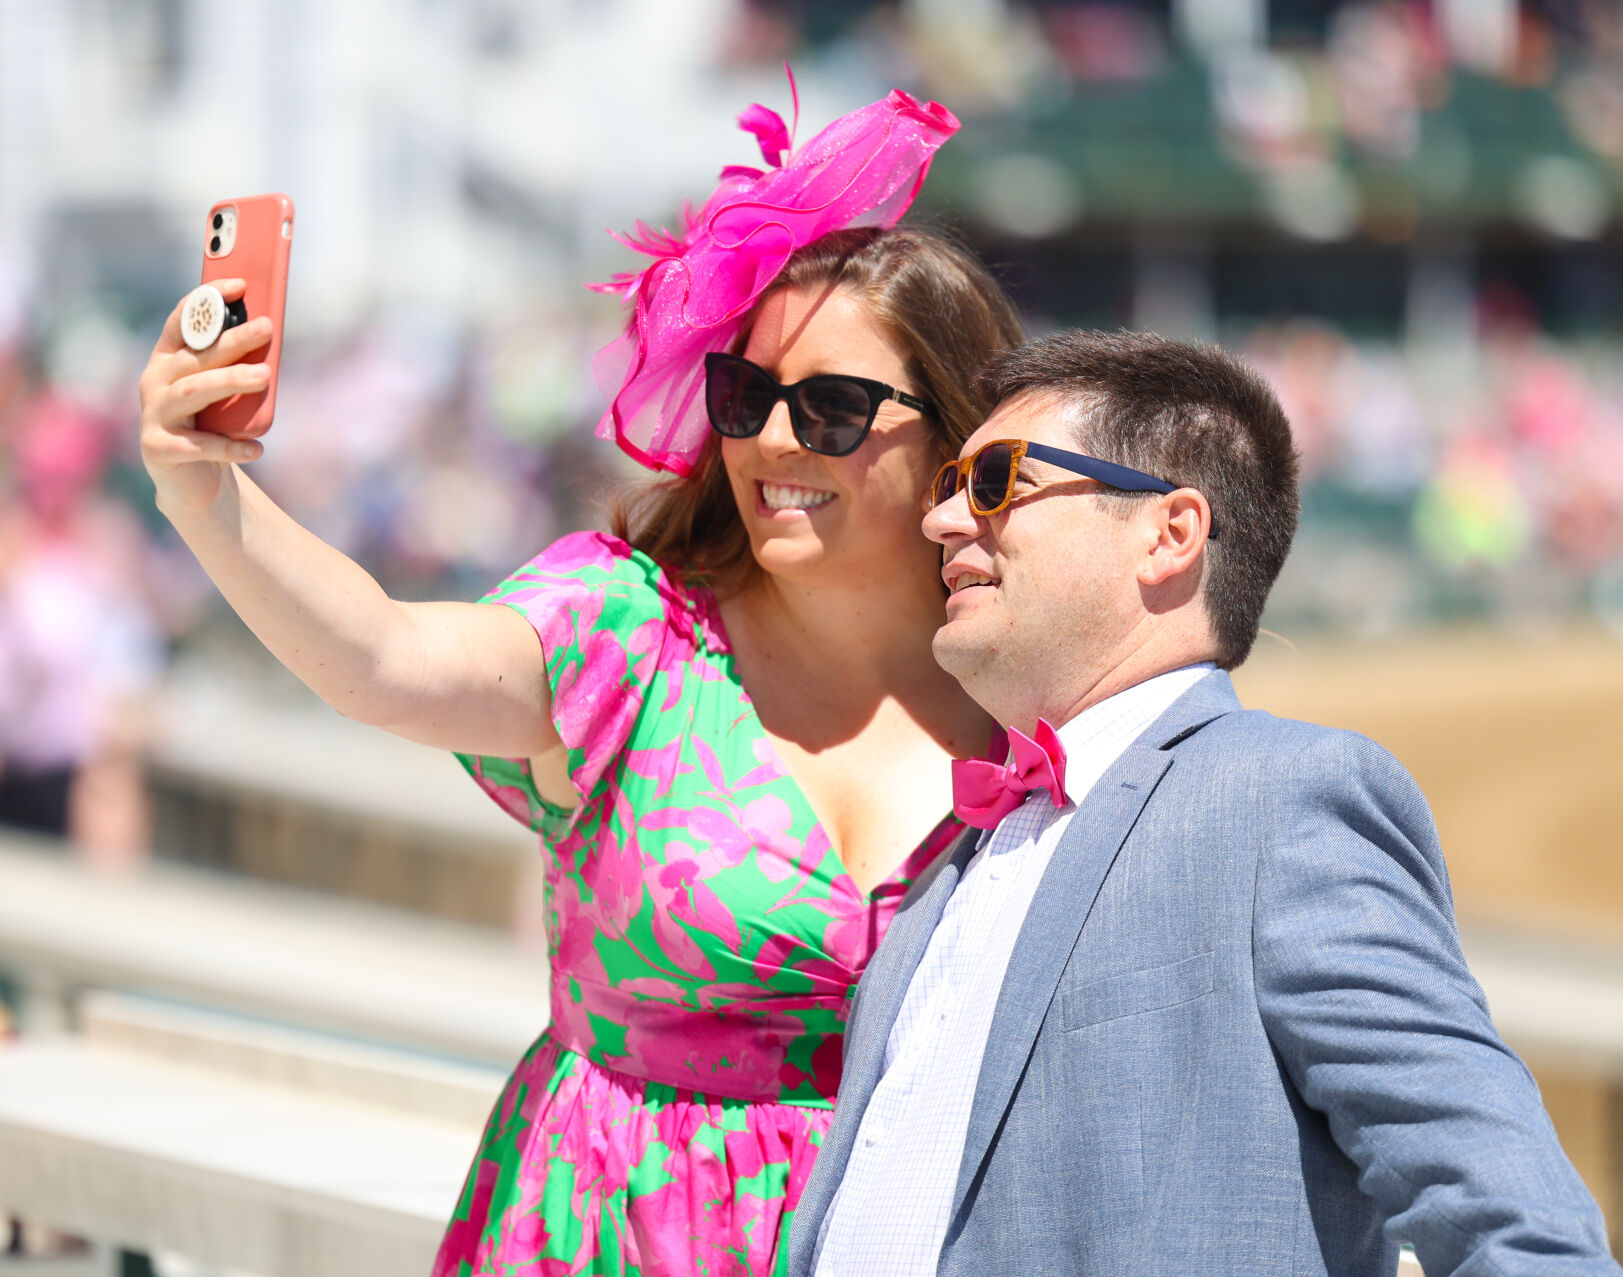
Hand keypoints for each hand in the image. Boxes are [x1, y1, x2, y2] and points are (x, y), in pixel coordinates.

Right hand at [138, 279, 272, 515]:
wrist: (191, 483)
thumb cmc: (210, 427)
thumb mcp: (223, 394)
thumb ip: (233, 368)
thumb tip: (270, 335)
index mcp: (167, 360)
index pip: (183, 321)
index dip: (207, 300)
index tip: (240, 284)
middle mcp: (155, 382)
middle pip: (196, 356)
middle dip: (232, 339)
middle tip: (267, 328)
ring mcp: (154, 415)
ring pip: (194, 392)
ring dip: (230, 381)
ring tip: (264, 376)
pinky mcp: (159, 449)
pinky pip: (199, 445)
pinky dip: (230, 446)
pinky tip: (256, 448)